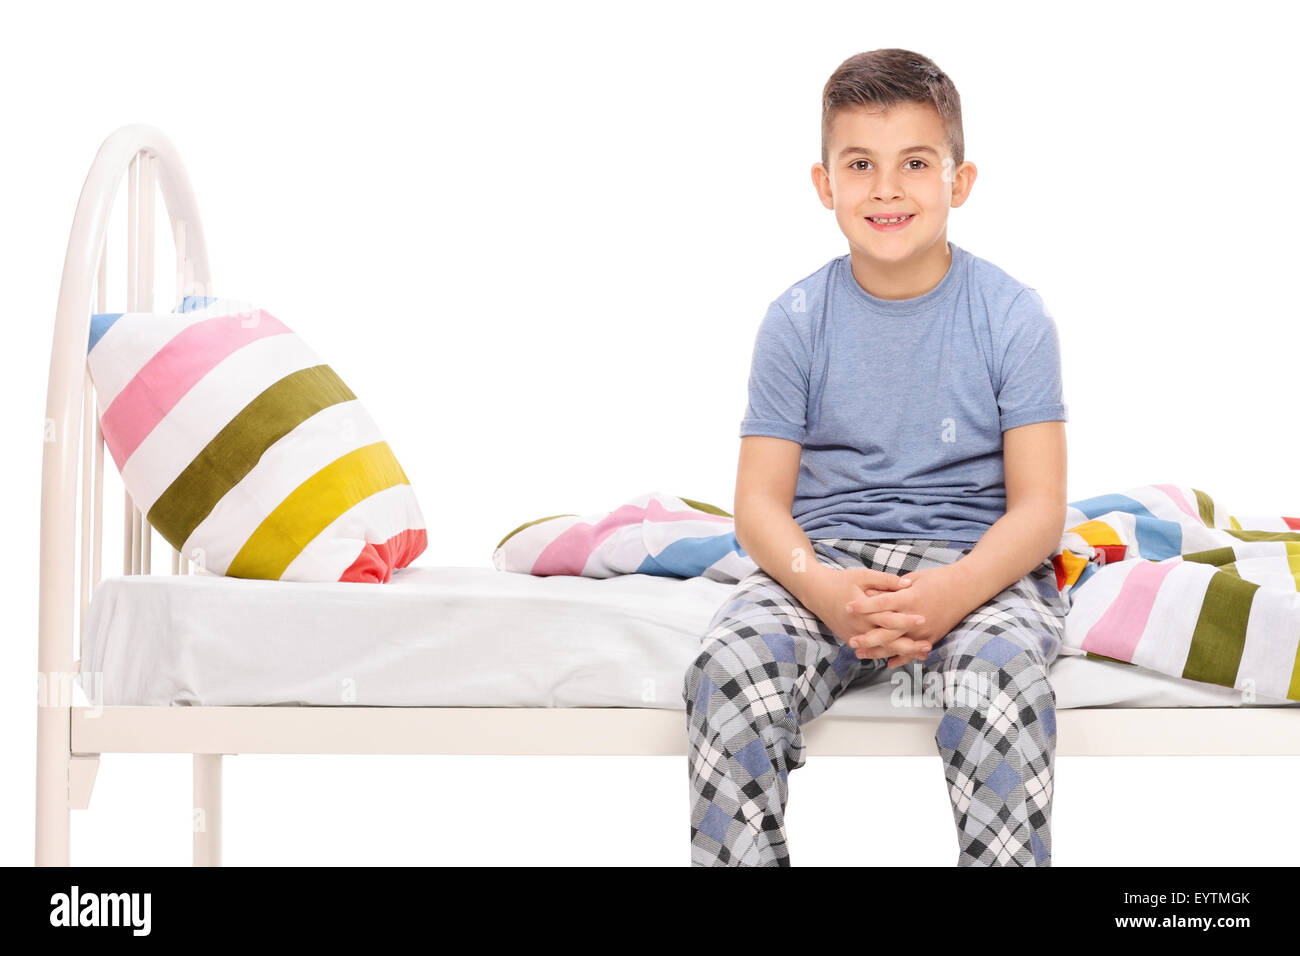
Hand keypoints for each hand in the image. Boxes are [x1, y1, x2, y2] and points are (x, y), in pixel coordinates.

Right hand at [806, 566, 929, 668]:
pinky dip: (888, 654)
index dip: (906, 620)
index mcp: (864, 610)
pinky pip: (872, 650)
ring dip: (902, 652)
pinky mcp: (851, 639)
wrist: (816, 592)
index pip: (888, 618)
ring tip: (921, 653)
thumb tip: (908, 584)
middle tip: (928, 645)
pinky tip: (903, 656)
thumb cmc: (841, 581)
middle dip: (909, 644)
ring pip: (881, 649)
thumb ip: (886, 581)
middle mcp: (860, 626)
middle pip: (887, 640)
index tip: (924, 619)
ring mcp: (855, 635)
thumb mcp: (863, 576)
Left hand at [844, 564, 970, 666]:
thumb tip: (873, 592)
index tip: (848, 607)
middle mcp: (916, 616)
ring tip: (861, 654)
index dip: (864, 606)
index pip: (882, 603)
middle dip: (868, 637)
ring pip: (898, 645)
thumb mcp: (915, 578)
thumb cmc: (940, 578)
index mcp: (910, 597)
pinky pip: (914, 651)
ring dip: (879, 651)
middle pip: (887, 630)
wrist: (967, 588)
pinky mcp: (933, 637)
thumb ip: (894, 588)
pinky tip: (887, 663)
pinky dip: (901, 658)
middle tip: (851, 642)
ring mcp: (925, 630)